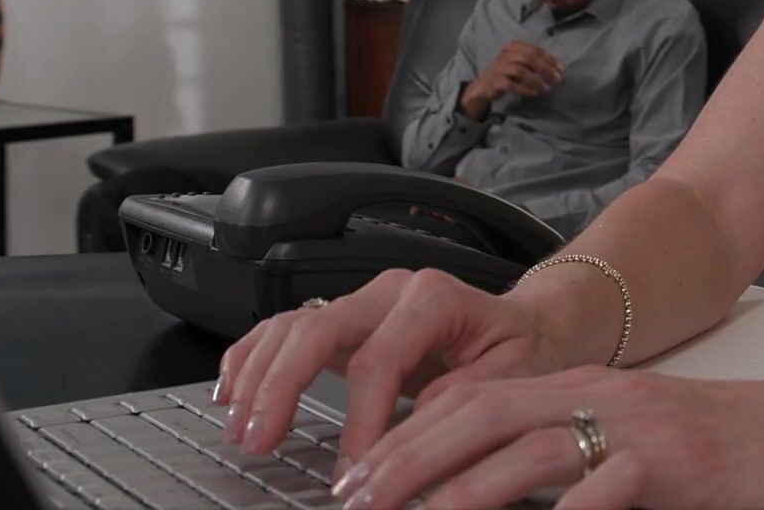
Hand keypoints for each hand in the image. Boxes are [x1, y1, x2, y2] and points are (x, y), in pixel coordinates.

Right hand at [212, 268, 561, 475]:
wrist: (530, 328)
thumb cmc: (523, 352)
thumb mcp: (512, 378)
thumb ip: (464, 400)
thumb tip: (414, 433)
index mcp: (435, 298)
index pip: (379, 359)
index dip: (359, 420)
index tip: (354, 470)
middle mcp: (392, 292)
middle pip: (318, 329)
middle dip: (281, 387)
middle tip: (261, 441)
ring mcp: (364, 304)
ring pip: (292, 325)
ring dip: (258, 377)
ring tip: (243, 429)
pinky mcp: (346, 323)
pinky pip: (285, 329)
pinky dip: (252, 357)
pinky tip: (232, 390)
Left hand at [329, 367, 763, 509]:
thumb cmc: (736, 450)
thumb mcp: (644, 443)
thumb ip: (576, 462)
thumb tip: (495, 490)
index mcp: (592, 390)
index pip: (480, 401)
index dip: (411, 435)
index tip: (357, 476)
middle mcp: (609, 400)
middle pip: (487, 416)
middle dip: (410, 458)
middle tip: (354, 498)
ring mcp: (645, 433)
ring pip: (532, 451)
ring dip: (460, 489)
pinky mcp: (683, 469)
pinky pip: (608, 489)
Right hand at [460, 42, 564, 117]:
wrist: (483, 87)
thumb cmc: (506, 74)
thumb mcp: (520, 64)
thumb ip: (535, 63)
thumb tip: (559, 69)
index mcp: (513, 46)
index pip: (535, 50)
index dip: (550, 59)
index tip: (561, 69)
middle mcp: (505, 54)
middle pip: (529, 58)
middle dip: (545, 69)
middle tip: (557, 80)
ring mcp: (499, 67)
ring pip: (521, 70)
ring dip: (536, 80)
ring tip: (546, 89)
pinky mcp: (495, 81)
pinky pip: (512, 84)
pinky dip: (525, 89)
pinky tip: (534, 93)